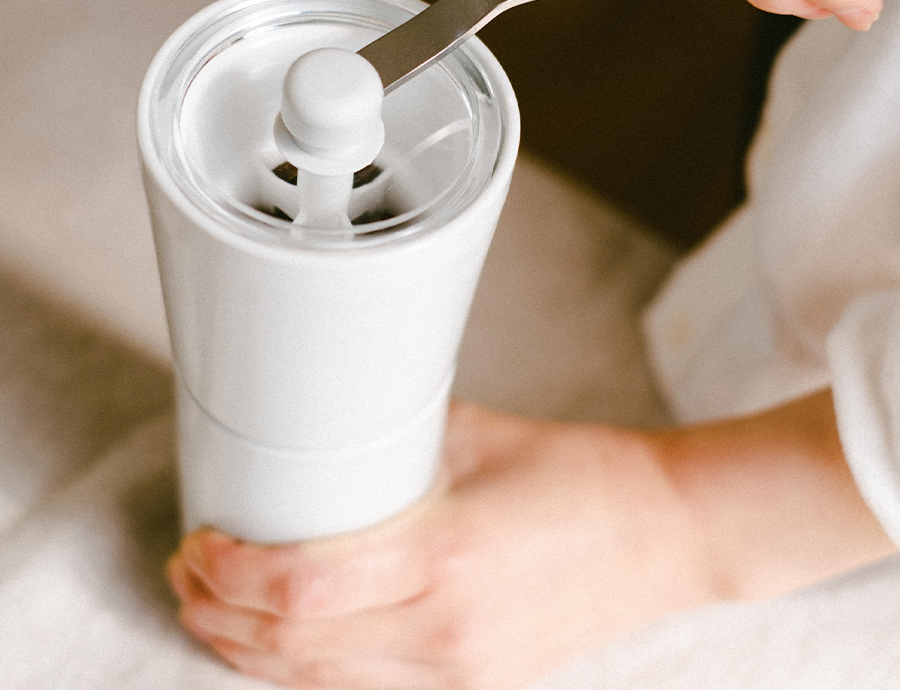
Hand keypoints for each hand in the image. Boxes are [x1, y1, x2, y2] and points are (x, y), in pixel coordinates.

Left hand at [166, 402, 714, 689]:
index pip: (302, 589)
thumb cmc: (581, 475)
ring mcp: (461, 676)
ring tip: (215, 612)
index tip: (201, 543)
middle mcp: (447, 634)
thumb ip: (397, 442)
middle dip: (220, 616)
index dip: (232, 574)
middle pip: (294, 649)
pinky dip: (308, 674)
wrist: (663, 534)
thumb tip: (332, 433)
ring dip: (253, 654)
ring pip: (321, 684)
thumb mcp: (479, 436)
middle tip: (189, 574)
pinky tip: (285, 646)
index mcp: (447, 559)